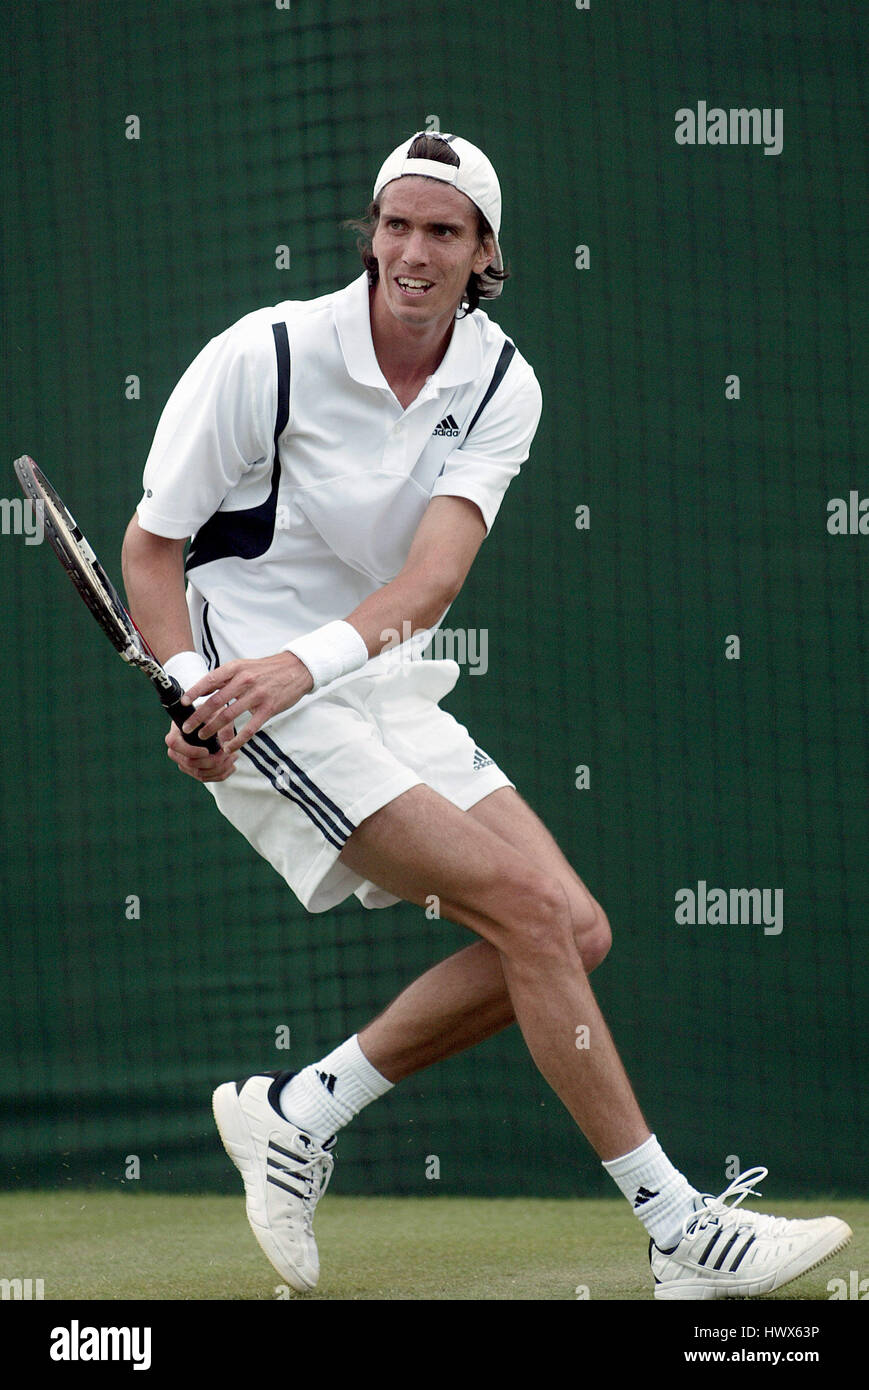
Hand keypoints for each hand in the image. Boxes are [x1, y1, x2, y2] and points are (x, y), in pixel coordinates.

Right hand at [166, 720, 237, 781]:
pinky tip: (232, 766)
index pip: (174, 744)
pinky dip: (220, 775)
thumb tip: (224, 743)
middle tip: (228, 753)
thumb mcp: (218, 713)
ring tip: (233, 757)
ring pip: (199, 773)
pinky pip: (204, 778)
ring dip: (219, 768)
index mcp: (176, 731)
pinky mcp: (192, 770)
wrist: (212, 721)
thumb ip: (221, 723)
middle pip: (189, 763)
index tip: (207, 751)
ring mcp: (183, 762)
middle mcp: (176, 749)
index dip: (190, 751)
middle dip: (212, 761)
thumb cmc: (213, 713)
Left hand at [179, 651, 313, 753]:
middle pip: (216, 702)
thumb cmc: (266, 670)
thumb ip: (224, 678)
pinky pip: (249, 728)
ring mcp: (257, 695)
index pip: (210, 681)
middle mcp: (245, 680)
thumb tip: (202, 691)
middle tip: (188, 728)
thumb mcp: (243, 666)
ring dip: (213, 729)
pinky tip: (229, 747)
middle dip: (199, 717)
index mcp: (236, 668)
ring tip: (203, 737)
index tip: (183, 704)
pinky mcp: (268, 708)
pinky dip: (237, 740)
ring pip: (229, 716)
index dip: (194, 692)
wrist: (296, 669)